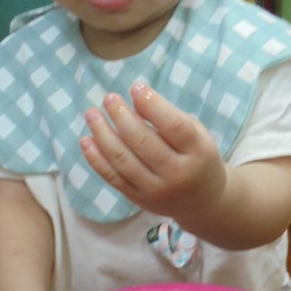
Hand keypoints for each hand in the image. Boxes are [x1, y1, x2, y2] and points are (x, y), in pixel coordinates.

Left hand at [80, 82, 226, 220]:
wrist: (204, 202)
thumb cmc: (198, 157)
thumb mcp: (195, 134)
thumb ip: (169, 117)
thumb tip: (135, 99)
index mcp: (198, 152)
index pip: (174, 126)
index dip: (153, 105)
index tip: (135, 87)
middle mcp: (177, 173)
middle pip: (143, 142)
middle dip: (121, 117)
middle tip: (109, 98)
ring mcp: (156, 189)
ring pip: (123, 160)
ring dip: (103, 134)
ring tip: (92, 114)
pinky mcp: (138, 199)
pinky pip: (112, 177)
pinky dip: (96, 159)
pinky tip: (86, 140)